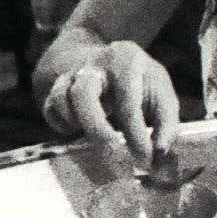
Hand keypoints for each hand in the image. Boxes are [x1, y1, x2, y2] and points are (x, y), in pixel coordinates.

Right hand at [42, 42, 179, 165]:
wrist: (101, 57)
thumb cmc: (137, 81)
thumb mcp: (160, 91)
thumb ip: (166, 121)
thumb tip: (159, 151)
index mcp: (125, 59)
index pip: (128, 100)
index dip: (136, 134)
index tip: (145, 160)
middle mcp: (93, 64)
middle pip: (83, 93)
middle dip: (97, 129)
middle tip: (112, 154)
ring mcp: (70, 75)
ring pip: (60, 100)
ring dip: (77, 124)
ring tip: (95, 137)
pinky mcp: (54, 88)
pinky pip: (50, 109)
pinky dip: (63, 124)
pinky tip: (80, 129)